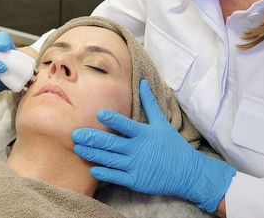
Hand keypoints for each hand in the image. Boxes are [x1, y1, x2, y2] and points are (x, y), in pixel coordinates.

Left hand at [72, 79, 234, 212]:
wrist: (188, 173)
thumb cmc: (173, 146)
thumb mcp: (162, 122)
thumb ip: (149, 103)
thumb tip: (142, 82)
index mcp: (144, 134)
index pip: (125, 125)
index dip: (112, 119)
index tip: (98, 113)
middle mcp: (138, 149)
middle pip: (111, 143)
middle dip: (91, 138)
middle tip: (74, 134)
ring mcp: (136, 166)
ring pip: (110, 159)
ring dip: (92, 154)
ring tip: (77, 148)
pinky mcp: (137, 181)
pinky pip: (117, 177)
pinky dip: (105, 173)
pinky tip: (93, 169)